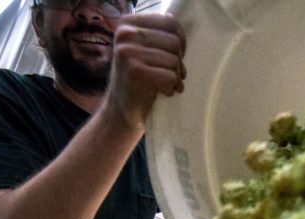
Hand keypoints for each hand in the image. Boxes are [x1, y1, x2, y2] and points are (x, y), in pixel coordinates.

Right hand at [106, 12, 186, 129]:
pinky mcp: (135, 71)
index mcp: (128, 23)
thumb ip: (159, 36)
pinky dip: (172, 87)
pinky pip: (170, 76)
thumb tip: (182, 35)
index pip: (170, 22)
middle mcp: (125, 34)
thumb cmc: (139, 80)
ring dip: (176, 77)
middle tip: (172, 76)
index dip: (181, 41)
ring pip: (174, 60)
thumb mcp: (145, 50)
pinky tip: (163, 92)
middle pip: (175, 42)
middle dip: (178, 62)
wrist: (121, 110)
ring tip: (168, 85)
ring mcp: (128, 51)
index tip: (177, 56)